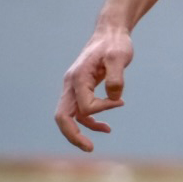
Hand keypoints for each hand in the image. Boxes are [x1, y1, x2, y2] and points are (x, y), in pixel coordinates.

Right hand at [54, 24, 132, 151]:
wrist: (110, 33)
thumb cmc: (115, 44)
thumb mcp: (119, 57)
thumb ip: (116, 77)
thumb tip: (115, 98)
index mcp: (78, 77)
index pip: (84, 106)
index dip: (102, 109)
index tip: (120, 101)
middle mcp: (71, 83)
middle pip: (62, 117)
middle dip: (73, 136)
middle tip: (90, 148)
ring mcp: (73, 87)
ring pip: (68, 117)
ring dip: (80, 132)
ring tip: (96, 142)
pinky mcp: (80, 89)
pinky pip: (79, 112)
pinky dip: (90, 121)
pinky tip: (106, 127)